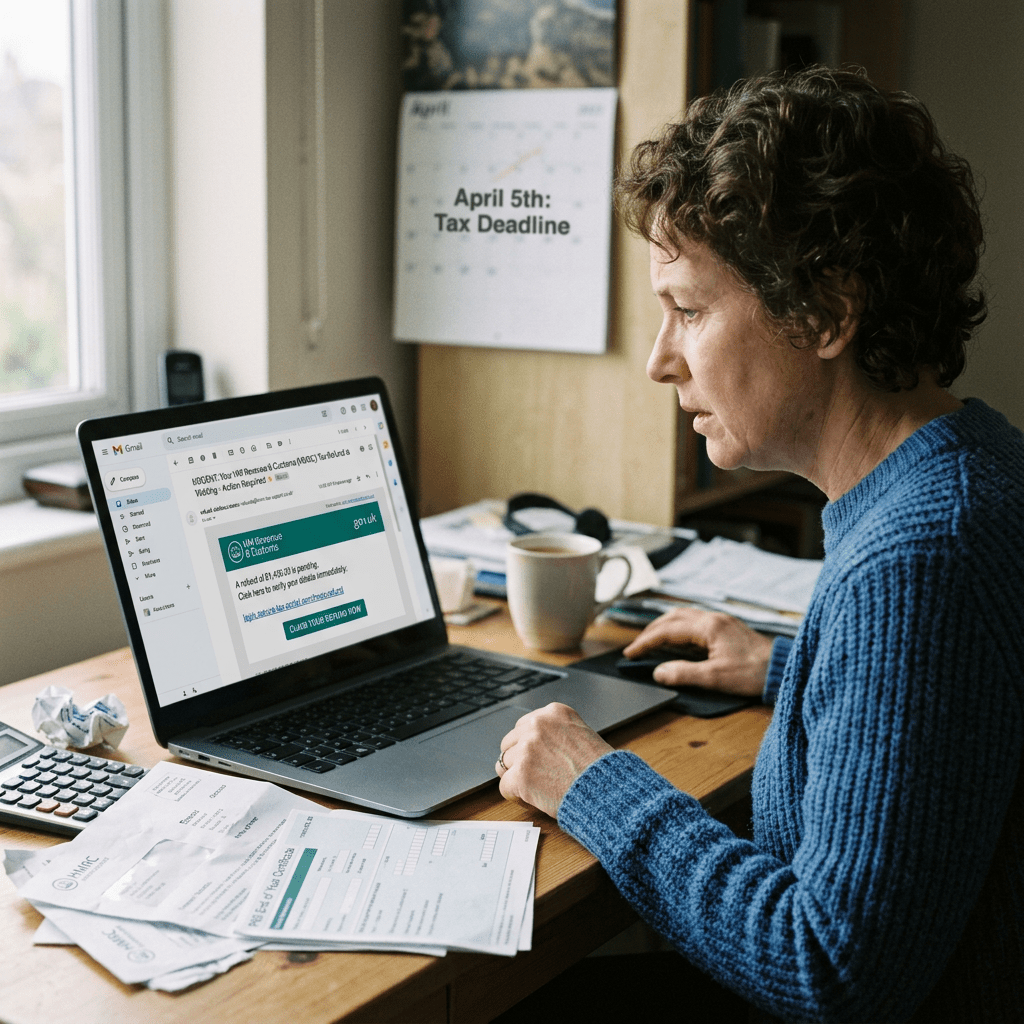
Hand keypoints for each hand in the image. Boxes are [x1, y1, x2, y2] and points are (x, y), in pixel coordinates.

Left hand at [496, 703, 612, 818]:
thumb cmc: (600, 769)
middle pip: (509, 742)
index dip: (528, 745)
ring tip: (535, 786)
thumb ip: (556, 732)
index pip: (524, 726)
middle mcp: (538, 725)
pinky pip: (504, 786)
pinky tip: (529, 797)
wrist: (607, 791)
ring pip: (504, 764)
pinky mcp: (521, 774)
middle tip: (533, 774)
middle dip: (518, 759)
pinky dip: (514, 795)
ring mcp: (527, 749)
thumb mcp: (581, 734)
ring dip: (516, 776)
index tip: (537, 757)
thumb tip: (533, 742)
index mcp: (554, 712)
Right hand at [623, 608, 772, 696]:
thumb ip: (684, 674)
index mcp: (708, 627)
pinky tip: (677, 639)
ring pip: (683, 616)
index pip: (667, 630)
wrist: (783, 668)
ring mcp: (721, 621)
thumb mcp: (716, 678)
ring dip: (664, 626)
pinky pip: (695, 621)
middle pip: (672, 617)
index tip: (630, 653)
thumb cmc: (754, 673)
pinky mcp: (727, 627)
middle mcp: (713, 618)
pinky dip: (678, 628)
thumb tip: (658, 672)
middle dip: (651, 631)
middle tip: (636, 646)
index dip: (645, 642)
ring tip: (651, 640)